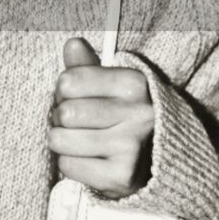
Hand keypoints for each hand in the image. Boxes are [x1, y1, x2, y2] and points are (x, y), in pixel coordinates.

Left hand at [48, 37, 153, 197]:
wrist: (157, 164)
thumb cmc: (125, 119)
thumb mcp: (112, 87)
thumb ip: (87, 67)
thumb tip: (72, 44)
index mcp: (135, 84)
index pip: (70, 81)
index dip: (63, 92)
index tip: (77, 99)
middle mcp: (138, 113)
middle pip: (65, 112)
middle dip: (61, 119)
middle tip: (77, 124)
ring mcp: (130, 146)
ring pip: (61, 140)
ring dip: (63, 143)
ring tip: (80, 142)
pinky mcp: (121, 175)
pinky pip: (68, 166)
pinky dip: (71, 164)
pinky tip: (89, 160)